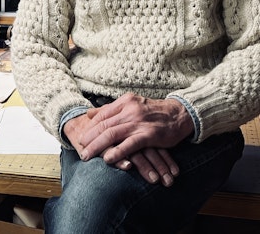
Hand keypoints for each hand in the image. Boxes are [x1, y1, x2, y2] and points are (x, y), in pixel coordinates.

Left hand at [63, 94, 193, 185]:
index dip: (90, 127)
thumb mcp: (132, 105)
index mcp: (125, 102)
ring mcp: (139, 122)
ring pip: (112, 134)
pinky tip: (107, 159)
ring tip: (87, 155)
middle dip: (89, 138)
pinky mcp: (148, 135)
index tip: (81, 137)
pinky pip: (129, 144)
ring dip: (97, 146)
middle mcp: (130, 110)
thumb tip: (89, 113)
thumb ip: (110, 109)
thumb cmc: (154, 112)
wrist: (179, 114)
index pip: (102, 115)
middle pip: (104, 125)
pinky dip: (117, 152)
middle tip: (79, 148)